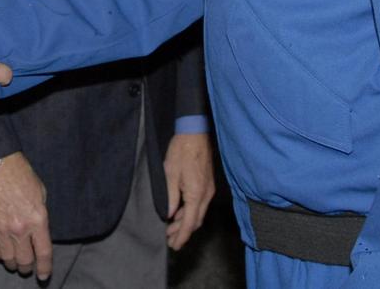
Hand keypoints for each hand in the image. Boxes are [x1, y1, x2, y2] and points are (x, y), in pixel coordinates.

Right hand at [0, 152, 52, 279]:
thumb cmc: (22, 174)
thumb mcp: (41, 193)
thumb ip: (40, 214)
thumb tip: (38, 229)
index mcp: (37, 220)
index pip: (43, 252)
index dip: (45, 268)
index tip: (43, 275)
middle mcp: (19, 229)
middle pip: (24, 260)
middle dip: (27, 268)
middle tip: (28, 268)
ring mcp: (1, 228)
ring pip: (7, 259)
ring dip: (11, 264)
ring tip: (14, 263)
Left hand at [163, 132, 214, 249]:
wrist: (195, 132)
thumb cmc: (181, 150)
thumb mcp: (170, 173)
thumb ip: (170, 196)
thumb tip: (170, 214)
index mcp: (196, 194)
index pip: (190, 222)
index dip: (182, 236)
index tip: (174, 246)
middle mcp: (206, 194)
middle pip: (196, 221)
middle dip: (183, 232)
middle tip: (170, 240)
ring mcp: (208, 189)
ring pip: (199, 213)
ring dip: (186, 222)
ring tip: (172, 229)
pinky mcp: (207, 184)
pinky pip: (200, 204)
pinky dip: (190, 212)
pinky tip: (179, 212)